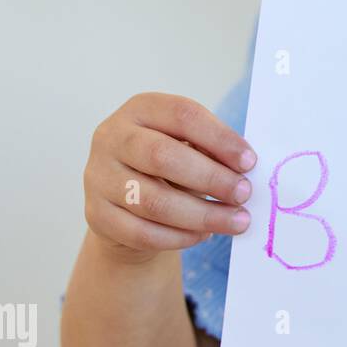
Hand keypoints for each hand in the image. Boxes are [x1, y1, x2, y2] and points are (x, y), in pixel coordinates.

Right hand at [83, 93, 256, 260]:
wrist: (126, 201)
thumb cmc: (169, 166)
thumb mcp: (188, 146)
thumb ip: (212, 150)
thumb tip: (245, 169)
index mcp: (141, 109)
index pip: (182, 115)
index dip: (219, 138)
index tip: (249, 162)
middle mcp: (111, 138)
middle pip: (162, 156)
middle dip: (211, 178)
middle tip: (244, 194)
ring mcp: (98, 177)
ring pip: (153, 201)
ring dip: (202, 214)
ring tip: (236, 221)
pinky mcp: (97, 215)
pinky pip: (142, 232)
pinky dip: (179, 237)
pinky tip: (204, 234)